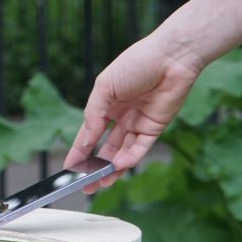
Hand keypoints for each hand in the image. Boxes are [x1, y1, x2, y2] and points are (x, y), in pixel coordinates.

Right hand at [64, 32, 203, 184]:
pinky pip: (140, 148)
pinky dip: (130, 158)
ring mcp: (138, 123)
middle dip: (95, 167)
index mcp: (107, 104)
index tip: (69, 169)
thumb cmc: (138, 62)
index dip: (79, 151)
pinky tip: (119, 166)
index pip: (89, 133)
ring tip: (101, 182)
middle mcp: (121, 116)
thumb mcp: (105, 86)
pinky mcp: (154, 128)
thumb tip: (85, 141)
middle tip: (86, 184)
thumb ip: (93, 114)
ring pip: (122, 152)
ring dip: (112, 168)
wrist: (172, 56)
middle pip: (106, 148)